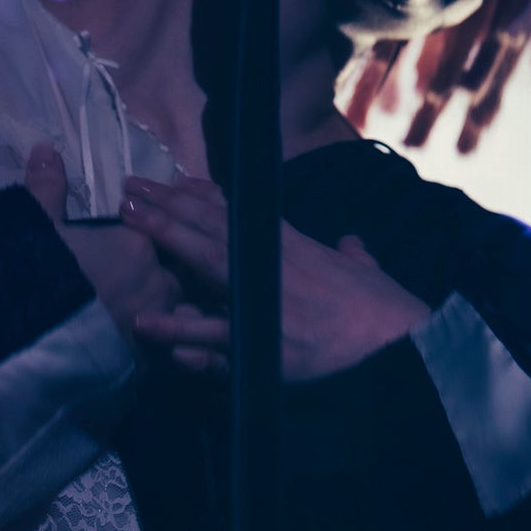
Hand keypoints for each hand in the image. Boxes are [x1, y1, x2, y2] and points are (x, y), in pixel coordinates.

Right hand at [23, 145, 182, 344]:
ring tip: (148, 321)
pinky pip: (165, 357)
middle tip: (141, 282)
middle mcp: (155, 284)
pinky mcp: (146, 366)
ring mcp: (155, 328)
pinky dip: (160, 353)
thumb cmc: (31, 275)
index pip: (157, 233)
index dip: (144, 236)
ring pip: (178, 317)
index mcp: (136, 246)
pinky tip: (145, 354)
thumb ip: (46, 188)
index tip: (128, 241)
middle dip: (165, 277)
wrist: (27, 341)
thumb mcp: (34, 223)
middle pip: (176, 276)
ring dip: (169, 316)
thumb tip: (46, 150)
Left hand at [119, 175, 429, 383]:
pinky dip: (179, 331)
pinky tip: (146, 323)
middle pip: (213, 229)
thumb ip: (353, 257)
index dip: (202, 198)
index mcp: (298, 251)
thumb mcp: (369, 273)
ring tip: (127, 220)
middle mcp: (276, 269)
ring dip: (166, 238)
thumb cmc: (390, 313)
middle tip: (128, 187)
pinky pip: (212, 337)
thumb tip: (351, 244)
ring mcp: (266, 305)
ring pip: (206, 264)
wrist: (403, 347)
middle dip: (170, 206)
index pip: (240, 217)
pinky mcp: (265, 346)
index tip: (170, 183)